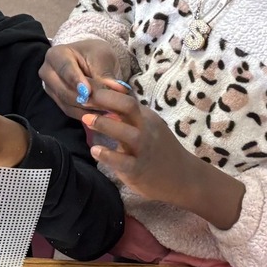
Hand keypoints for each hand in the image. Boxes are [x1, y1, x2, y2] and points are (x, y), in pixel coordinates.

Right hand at [39, 40, 120, 119]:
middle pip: (64, 91)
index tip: (88, 91)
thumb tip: (118, 89)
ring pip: (67, 104)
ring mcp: (50, 89)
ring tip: (108, 111)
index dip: (76, 81)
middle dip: (85, 100)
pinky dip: (86, 115)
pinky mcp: (57, 101)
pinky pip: (70, 111)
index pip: (65, 69)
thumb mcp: (102, 58)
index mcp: (55, 55)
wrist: (88, 60)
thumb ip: (105, 74)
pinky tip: (101, 115)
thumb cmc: (94, 54)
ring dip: (88, 110)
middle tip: (106, 105)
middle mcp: (48, 72)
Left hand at [80, 83, 244, 227]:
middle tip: (83, 98)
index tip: (84, 89)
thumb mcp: (145, 127)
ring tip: (86, 120)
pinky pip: (123, 161)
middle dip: (105, 99)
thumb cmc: (158, 150)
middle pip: (129, 107)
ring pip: (127, 133)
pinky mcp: (139, 169)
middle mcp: (147, 129)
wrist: (183, 177)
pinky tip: (95, 150)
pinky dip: (108, 155)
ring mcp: (144, 149)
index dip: (104, 92)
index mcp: (146, 117)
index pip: (125, 98)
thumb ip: (126, 117)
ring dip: (105, 124)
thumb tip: (102, 102)